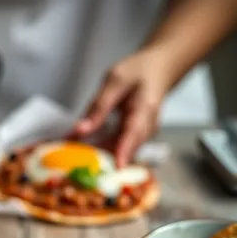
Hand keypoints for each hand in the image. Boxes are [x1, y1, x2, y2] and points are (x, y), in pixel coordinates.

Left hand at [73, 49, 169, 165]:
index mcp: (144, 108)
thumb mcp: (114, 81)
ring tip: (77, 153)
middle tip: (78, 162)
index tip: (117, 167)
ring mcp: (144, 134)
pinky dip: (104, 148)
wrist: (159, 70)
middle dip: (103, 157)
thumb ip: (98, 106)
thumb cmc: (139, 72)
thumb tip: (80, 130)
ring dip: (101, 154)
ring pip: (121, 151)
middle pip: (127, 148)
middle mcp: (148, 126)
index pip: (134, 133)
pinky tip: (88, 147)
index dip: (124, 151)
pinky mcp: (137, 137)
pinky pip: (120, 147)